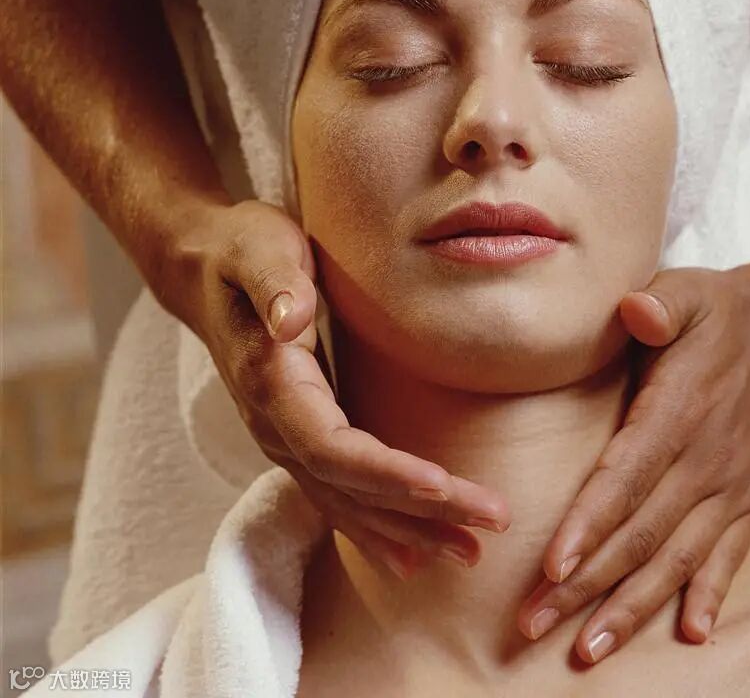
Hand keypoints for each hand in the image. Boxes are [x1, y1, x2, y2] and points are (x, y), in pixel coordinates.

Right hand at [160, 199, 509, 577]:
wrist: (206, 268)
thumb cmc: (241, 249)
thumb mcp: (259, 246)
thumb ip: (275, 280)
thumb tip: (290, 318)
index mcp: (272, 383)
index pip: (330, 445)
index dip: (384, 471)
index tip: (440, 485)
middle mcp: (274, 425)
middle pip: (351, 486)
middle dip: (423, 510)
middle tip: (493, 523)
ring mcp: (284, 438)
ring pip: (348, 502)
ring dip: (410, 530)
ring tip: (470, 553)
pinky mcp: (299, 437)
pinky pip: (338, 496)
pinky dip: (377, 528)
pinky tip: (413, 554)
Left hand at [516, 260, 749, 663]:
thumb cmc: (722, 312)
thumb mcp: (688, 291)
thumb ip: (659, 303)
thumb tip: (633, 310)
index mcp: (680, 410)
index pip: (627, 477)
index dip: (590, 524)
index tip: (553, 567)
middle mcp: (706, 459)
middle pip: (641, 534)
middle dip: (586, 585)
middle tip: (533, 623)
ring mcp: (732, 484)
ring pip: (679, 559)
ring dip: (634, 607)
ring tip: (590, 649)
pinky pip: (730, 554)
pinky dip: (712, 594)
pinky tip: (693, 634)